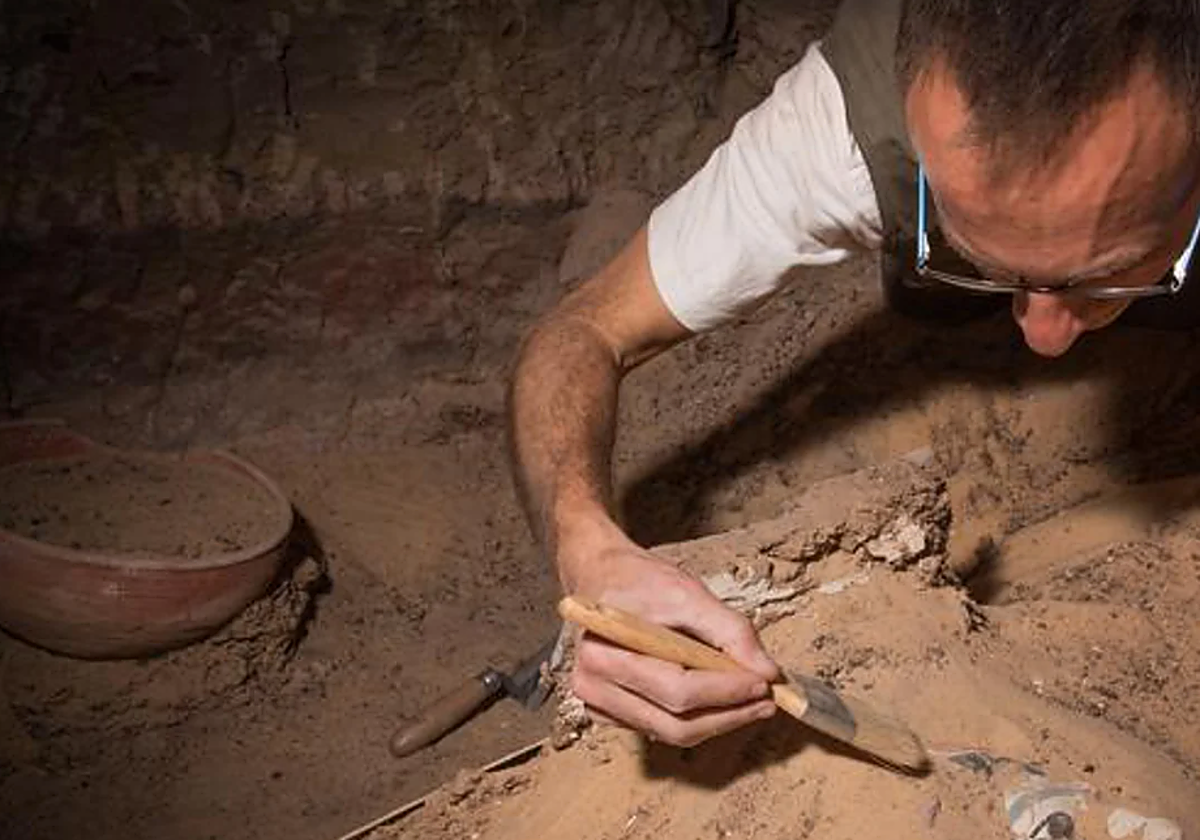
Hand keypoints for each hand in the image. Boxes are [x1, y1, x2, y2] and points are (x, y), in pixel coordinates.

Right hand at [562, 530, 779, 746]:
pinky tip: (717, 699)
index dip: (727, 691)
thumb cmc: (637, 580)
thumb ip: (731, 631)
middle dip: (728, 715)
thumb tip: (767, 672)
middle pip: (675, 723)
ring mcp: (596, 703)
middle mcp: (592, 685)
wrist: (599, 575)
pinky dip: (695, 719)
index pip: (678, 690)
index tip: (764, 683)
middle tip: (765, 700)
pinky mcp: (607, 712)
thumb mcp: (688, 592)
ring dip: (717, 721)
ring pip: (671, 733)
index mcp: (605, 651)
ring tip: (749, 699)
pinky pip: (660, 729)